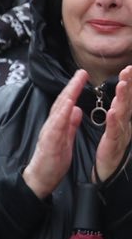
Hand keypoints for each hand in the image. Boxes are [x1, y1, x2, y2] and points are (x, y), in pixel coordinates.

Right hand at [25, 72, 86, 197]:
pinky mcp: (50, 143)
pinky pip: (56, 126)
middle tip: (81, 72)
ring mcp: (49, 134)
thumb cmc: (53, 161)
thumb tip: (76, 109)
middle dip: (71, 87)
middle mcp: (51, 126)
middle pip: (61, 103)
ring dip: (67, 96)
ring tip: (75, 83)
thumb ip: (70, 124)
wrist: (40, 179)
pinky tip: (68, 105)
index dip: (74, 89)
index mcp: (57, 125)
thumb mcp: (66, 139)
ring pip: (58, 112)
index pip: (66, 103)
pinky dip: (62, 115)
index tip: (83, 76)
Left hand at [94, 66, 131, 183]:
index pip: (125, 98)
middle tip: (128, 70)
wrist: (109, 170)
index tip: (129, 68)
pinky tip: (112, 112)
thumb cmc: (112, 148)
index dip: (128, 83)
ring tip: (121, 85)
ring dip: (123, 99)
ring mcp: (121, 133)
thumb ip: (118, 113)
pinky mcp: (114, 144)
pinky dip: (114, 121)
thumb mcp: (115, 127)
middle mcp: (124, 124)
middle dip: (128, 85)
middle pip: (127, 101)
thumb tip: (120, 99)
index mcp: (122, 119)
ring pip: (123, 114)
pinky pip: (114, 131)